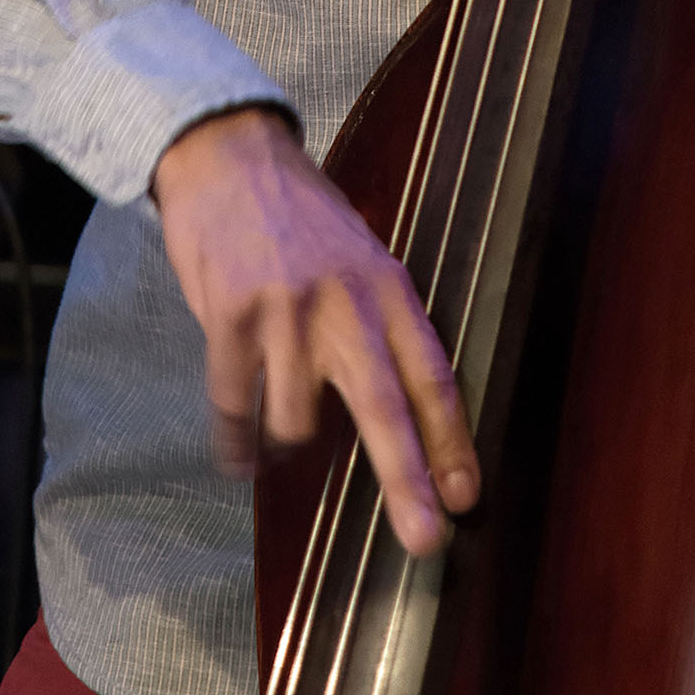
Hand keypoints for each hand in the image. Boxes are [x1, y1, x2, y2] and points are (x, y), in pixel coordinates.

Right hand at [152, 105, 478, 556]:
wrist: (229, 155)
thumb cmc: (300, 216)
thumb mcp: (360, 256)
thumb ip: (378, 323)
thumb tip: (402, 413)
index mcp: (387, 285)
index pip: (432, 373)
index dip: (452, 438)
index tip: (466, 494)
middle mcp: (344, 300)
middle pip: (385, 405)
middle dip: (407, 480)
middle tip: (426, 539)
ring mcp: (285, 309)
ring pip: (298, 422)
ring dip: (288, 450)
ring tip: (278, 446)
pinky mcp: (230, 315)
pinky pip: (235, 407)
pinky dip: (238, 445)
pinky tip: (239, 457)